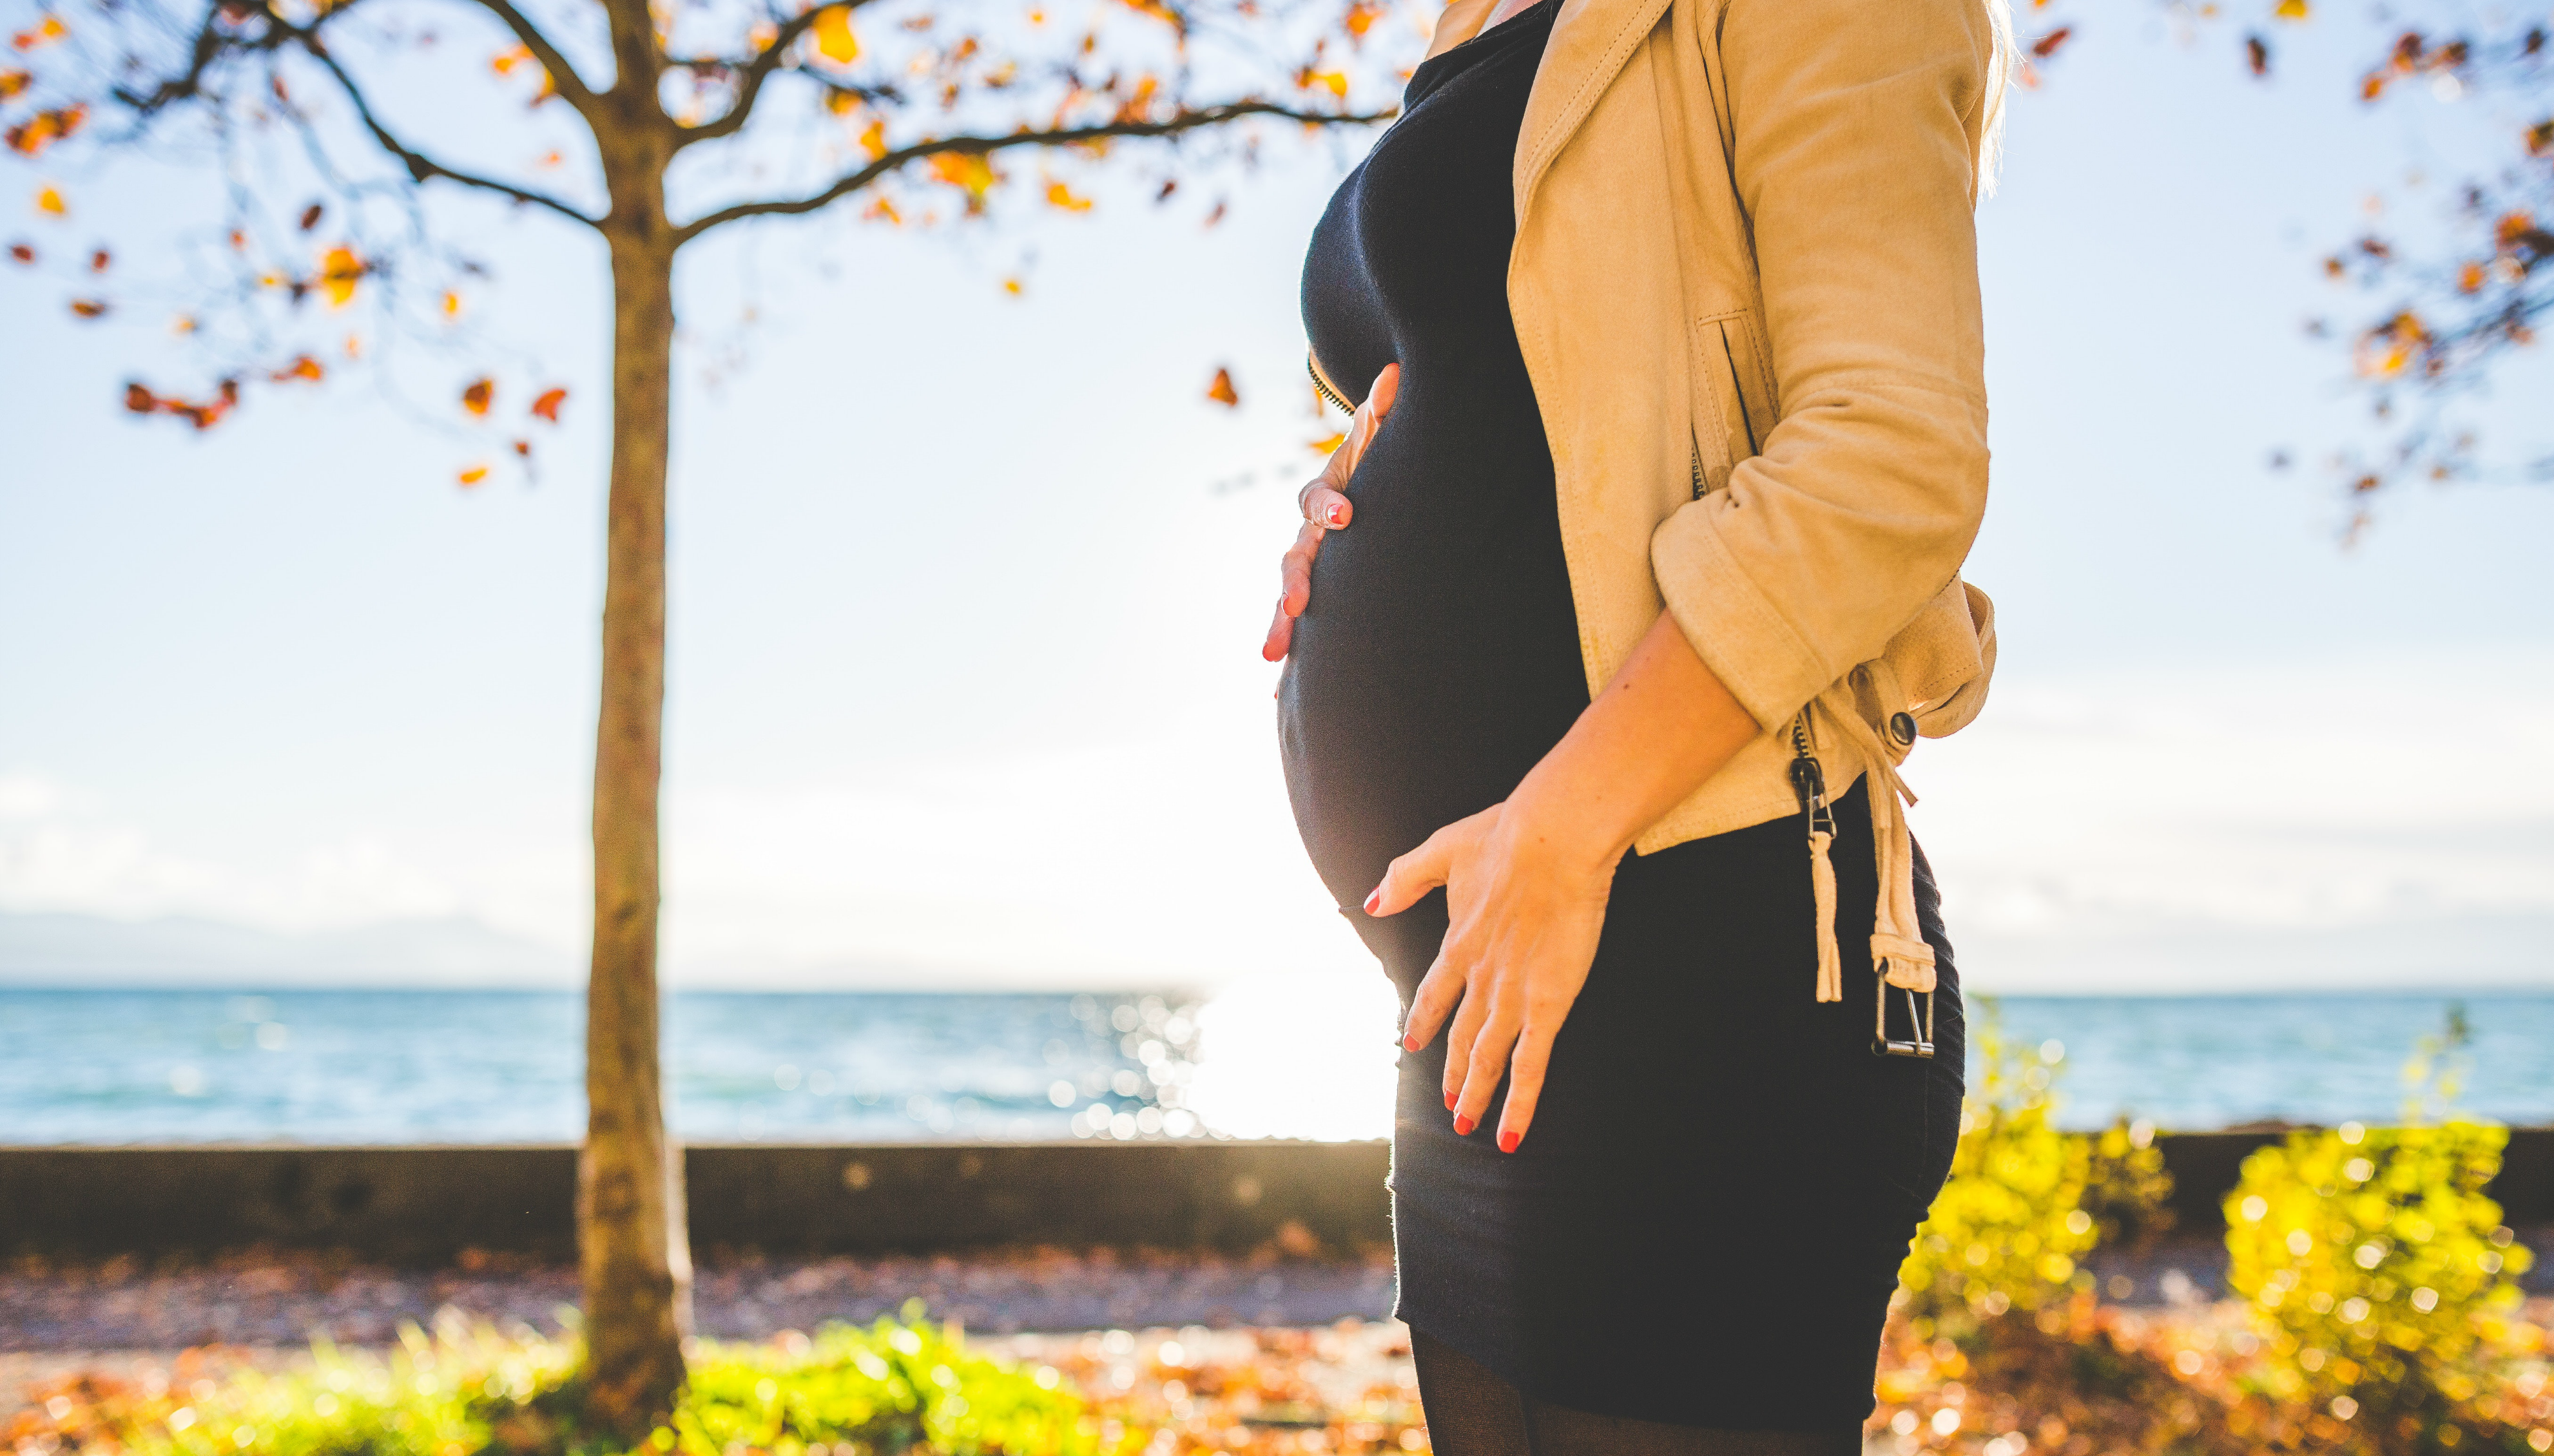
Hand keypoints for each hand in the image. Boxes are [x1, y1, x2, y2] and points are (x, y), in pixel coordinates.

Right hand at [1261, 362, 1398, 662]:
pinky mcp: (1314, 602)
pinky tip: (1277, 696)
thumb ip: (1384, 415)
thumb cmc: (1378, 470)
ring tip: (1272, 659)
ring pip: (1287, 599)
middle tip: (1295, 606)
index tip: (1348, 516)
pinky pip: (1300, 631)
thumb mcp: (1381, 442)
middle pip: (1293, 559)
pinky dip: (1293, 661)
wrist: (1361, 497)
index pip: (1320, 498)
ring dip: (1280, 627)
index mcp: (1326, 496)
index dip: (1331, 505)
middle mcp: (1308, 536)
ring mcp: (1307, 570)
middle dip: (1292, 584)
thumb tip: (1395, 372)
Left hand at [1365, 798, 1619, 1152]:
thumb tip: (1370, 902)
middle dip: (1452, 1071)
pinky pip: (1531, 1066)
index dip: (1425, 1021)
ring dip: (1476, 1094)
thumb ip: (1405, 878)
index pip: (1434, 995)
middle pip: (1461, 1036)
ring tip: (1467, 1122)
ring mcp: (1512, 996)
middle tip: (1448, 1101)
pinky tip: (1509, 1134)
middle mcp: (1479, 978)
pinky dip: (1519, 1104)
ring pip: (1488, 1060)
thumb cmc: (1506, 836)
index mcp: (1457, 943)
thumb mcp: (1444, 849)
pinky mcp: (1548, 1005)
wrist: (1551, 840)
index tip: (1414, 1044)